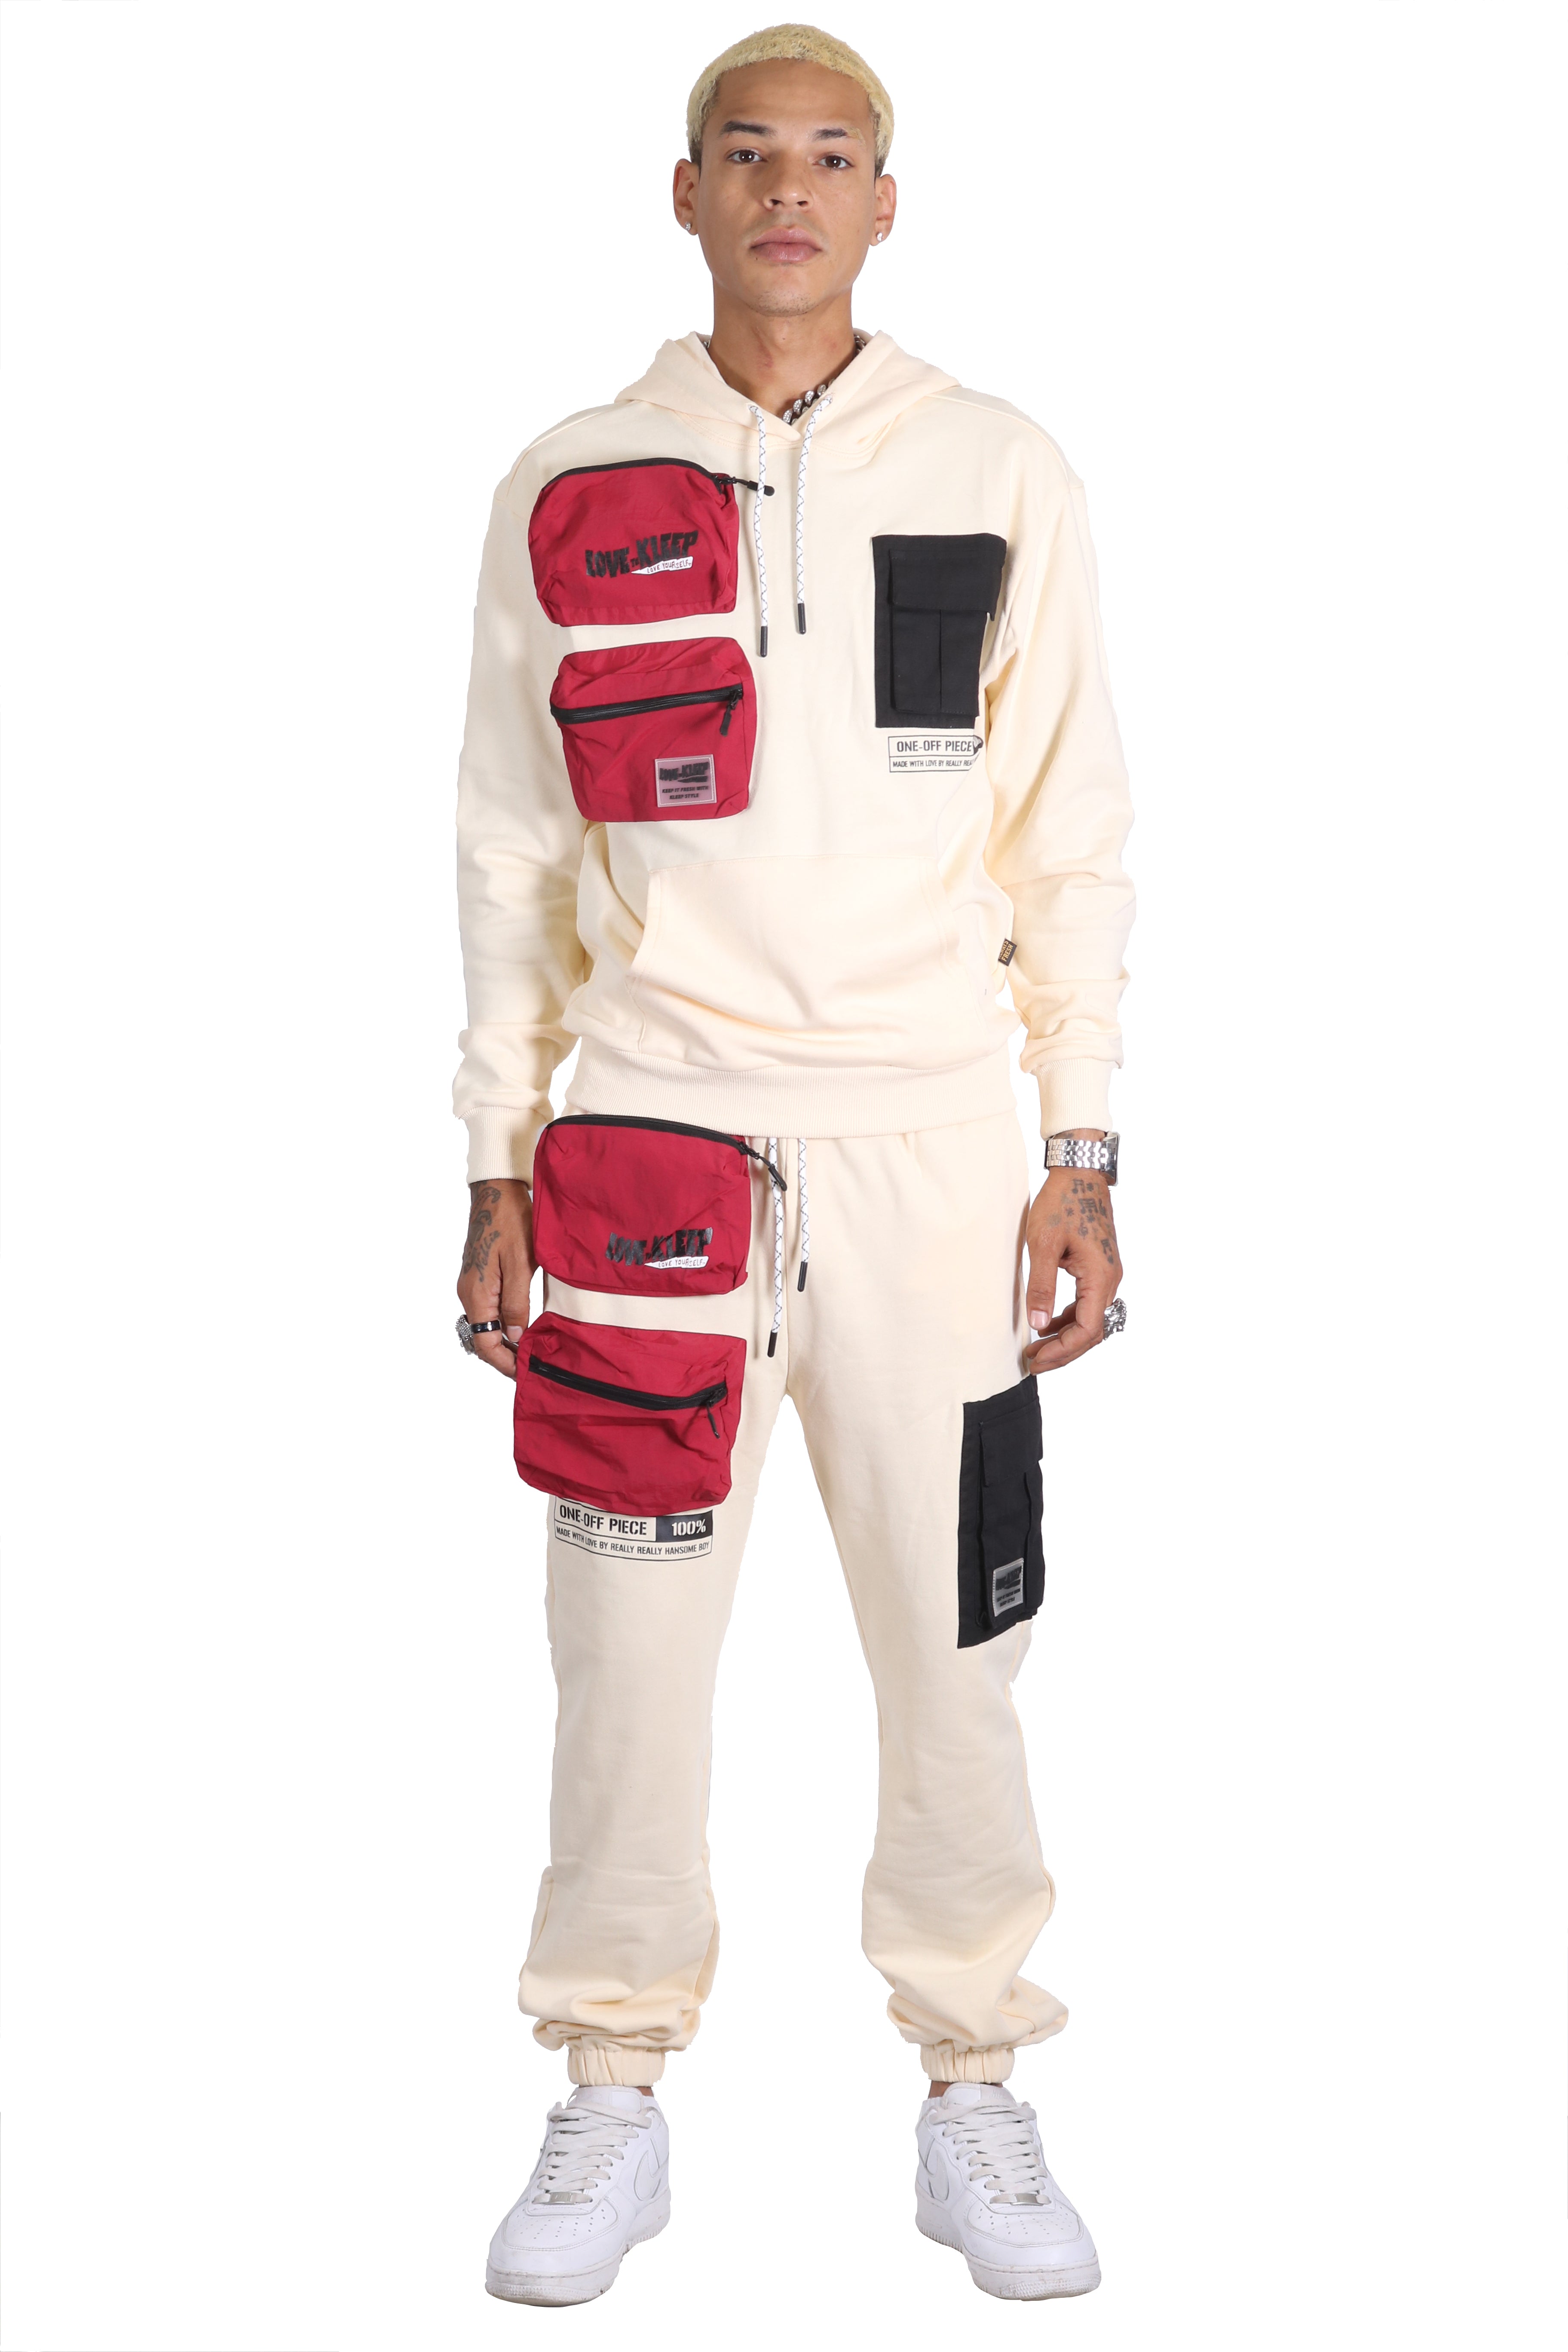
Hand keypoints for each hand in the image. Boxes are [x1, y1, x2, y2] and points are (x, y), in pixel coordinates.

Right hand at [457, 1179, 535, 1379]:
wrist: (497, 1190)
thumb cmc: (511, 1221)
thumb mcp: (521, 1264)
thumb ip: (516, 1303)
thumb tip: (514, 1336)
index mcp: (476, 1293)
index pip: (484, 1343)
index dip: (505, 1362)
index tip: (526, 1373)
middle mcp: (468, 1292)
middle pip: (483, 1338)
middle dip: (506, 1356)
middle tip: (533, 1366)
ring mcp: (472, 1284)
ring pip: (486, 1325)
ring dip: (505, 1341)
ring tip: (531, 1351)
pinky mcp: (479, 1277)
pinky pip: (488, 1309)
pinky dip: (503, 1324)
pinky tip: (522, 1326)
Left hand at [1024, 1142, 1122, 1374]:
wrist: (1080, 1173)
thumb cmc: (1061, 1203)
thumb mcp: (1043, 1244)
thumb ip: (1041, 1286)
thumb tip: (1039, 1324)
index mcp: (1100, 1277)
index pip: (1087, 1330)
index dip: (1062, 1351)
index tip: (1036, 1360)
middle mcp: (1110, 1280)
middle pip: (1092, 1332)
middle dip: (1063, 1352)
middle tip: (1033, 1363)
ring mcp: (1108, 1274)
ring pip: (1091, 1319)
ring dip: (1066, 1337)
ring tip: (1037, 1348)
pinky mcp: (1100, 1268)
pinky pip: (1088, 1304)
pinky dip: (1070, 1319)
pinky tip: (1049, 1323)